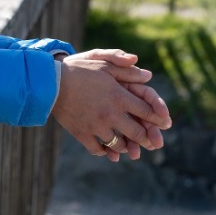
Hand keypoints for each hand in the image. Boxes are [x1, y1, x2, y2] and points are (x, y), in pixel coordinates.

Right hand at [51, 50, 171, 162]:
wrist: (51, 82)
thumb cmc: (79, 69)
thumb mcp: (102, 63)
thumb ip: (125, 69)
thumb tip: (147, 75)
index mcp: (118, 96)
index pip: (146, 111)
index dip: (158, 118)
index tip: (164, 123)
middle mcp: (110, 113)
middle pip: (137, 133)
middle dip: (147, 138)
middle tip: (152, 142)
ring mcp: (96, 126)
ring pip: (119, 144)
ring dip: (126, 146)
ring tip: (128, 146)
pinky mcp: (82, 134)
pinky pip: (99, 149)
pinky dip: (105, 151)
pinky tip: (106, 149)